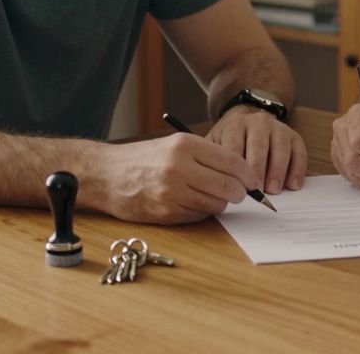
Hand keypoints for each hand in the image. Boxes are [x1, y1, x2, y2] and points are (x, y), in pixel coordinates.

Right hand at [98, 133, 260, 223]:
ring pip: (216, 204)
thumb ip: (206, 156)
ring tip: (213, 196)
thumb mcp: (174, 145)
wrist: (106, 175)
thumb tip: (241, 173)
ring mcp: (171, 192)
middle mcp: (179, 167)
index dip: (248, 175)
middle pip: (229, 186)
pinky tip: (194, 203)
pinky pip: (199, 216)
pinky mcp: (165, 212)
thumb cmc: (143, 158)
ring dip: (221, 203)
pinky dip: (203, 212)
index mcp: (185, 145)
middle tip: (240, 194)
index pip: (232, 162)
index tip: (253, 181)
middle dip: (240, 193)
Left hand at [206, 106, 306, 194]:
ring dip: (278, 170)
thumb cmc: (230, 141)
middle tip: (258, 190)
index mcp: (235, 125)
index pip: (235, 146)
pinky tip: (293, 185)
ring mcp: (278, 128)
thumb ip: (214, 160)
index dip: (236, 168)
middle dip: (258, 168)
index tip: (237, 187)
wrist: (249, 122)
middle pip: (259, 145)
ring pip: (280, 148)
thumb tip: (213, 184)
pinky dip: (298, 170)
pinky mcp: (294, 136)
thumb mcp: (216, 145)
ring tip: (273, 190)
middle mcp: (258, 123)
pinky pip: (299, 152)